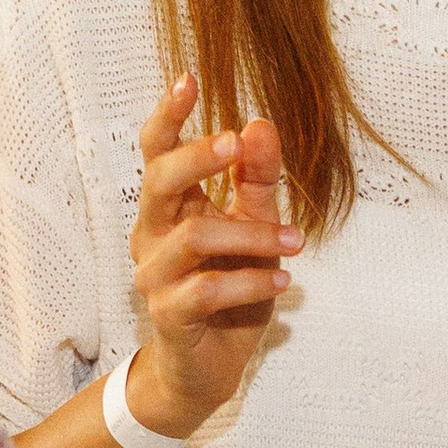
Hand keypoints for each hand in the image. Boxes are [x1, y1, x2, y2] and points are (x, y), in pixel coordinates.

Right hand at [125, 75, 302, 439]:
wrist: (209, 368)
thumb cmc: (229, 291)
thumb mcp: (255, 228)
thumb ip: (257, 179)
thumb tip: (260, 124)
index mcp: (170, 208)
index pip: (157, 153)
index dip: (168, 116)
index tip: (188, 79)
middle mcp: (152, 235)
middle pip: (158, 182)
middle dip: (196, 158)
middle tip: (234, 144)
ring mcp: (155, 276)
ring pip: (195, 237)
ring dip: (252, 235)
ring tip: (295, 243)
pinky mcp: (169, 315)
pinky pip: (207, 289)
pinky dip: (250, 282)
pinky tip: (283, 283)